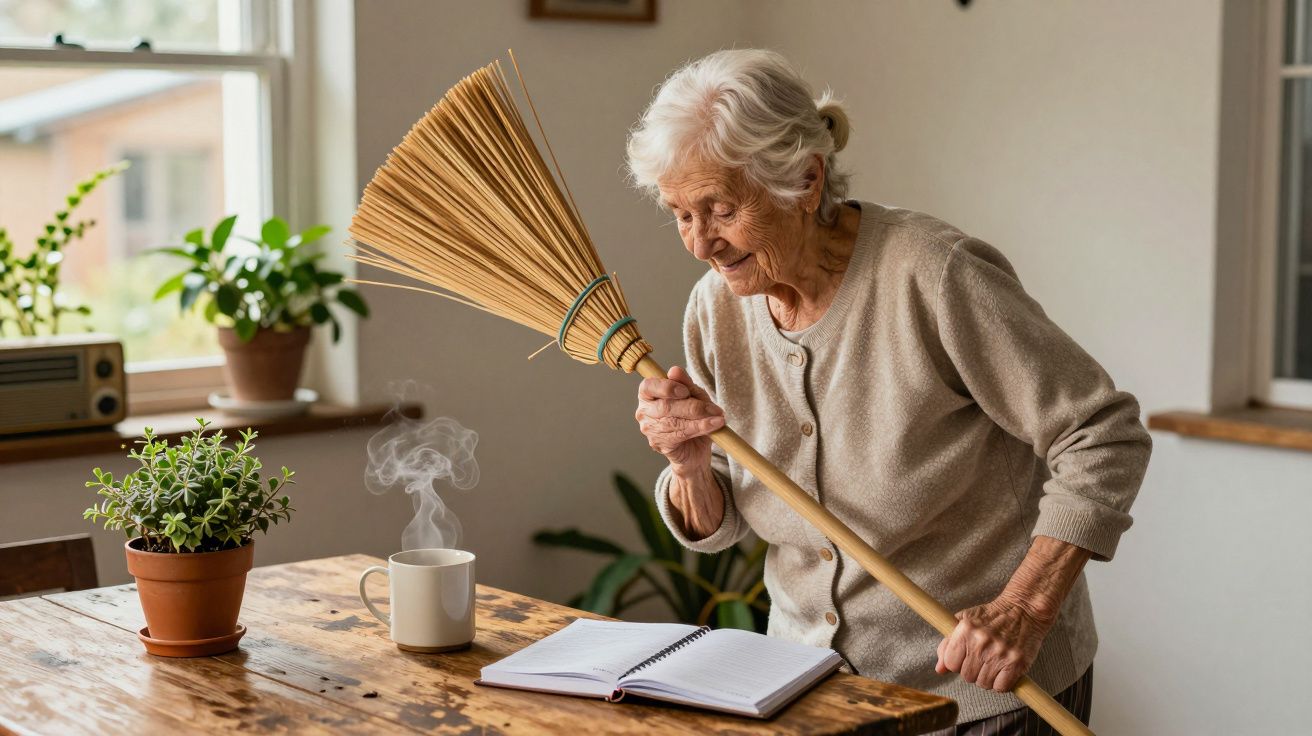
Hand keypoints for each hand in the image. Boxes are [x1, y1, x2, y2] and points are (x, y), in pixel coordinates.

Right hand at [634, 366, 724, 471]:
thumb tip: (674, 370)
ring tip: (717, 417)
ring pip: (674, 422)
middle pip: (664, 406)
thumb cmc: (691, 417)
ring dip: (700, 418)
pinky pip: (681, 434)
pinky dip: (700, 428)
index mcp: (648, 395)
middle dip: (691, 406)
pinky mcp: (660, 444)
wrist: (695, 448)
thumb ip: (685, 384)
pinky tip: (713, 426)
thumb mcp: (693, 396)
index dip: (667, 387)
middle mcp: (644, 412)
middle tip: (713, 408)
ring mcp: (650, 430)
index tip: (685, 391)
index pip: (648, 386)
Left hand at [934, 594, 1055, 692]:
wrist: (1024, 609)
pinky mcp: (1017, 663)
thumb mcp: (965, 621)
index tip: (966, 657)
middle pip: (967, 676)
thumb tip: (940, 669)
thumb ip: (948, 644)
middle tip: (984, 658)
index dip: (957, 663)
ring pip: (984, 684)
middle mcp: (981, 642)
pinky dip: (1003, 683)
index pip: (950, 663)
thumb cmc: (993, 616)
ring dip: (988, 678)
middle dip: (974, 671)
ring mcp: (1000, 653)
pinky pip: (1001, 687)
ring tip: (994, 662)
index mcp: (965, 630)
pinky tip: (1004, 670)